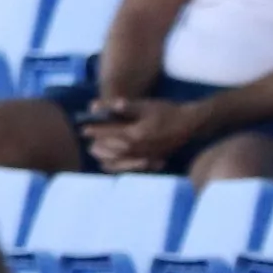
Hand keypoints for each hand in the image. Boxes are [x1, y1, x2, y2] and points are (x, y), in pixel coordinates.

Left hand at [84, 98, 202, 172]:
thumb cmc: (167, 111)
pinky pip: (128, 167)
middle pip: (110, 150)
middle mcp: (138, 149)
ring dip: (104, 155)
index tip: (83, 128)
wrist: (189, 125)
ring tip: (96, 148)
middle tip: (87, 137)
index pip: (109, 133)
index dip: (94, 130)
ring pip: (117, 161)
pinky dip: (116, 164)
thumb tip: (100, 104)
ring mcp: (144, 157)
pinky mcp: (150, 162)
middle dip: (97, 143)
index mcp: (135, 134)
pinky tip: (111, 159)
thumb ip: (123, 107)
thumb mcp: (145, 105)